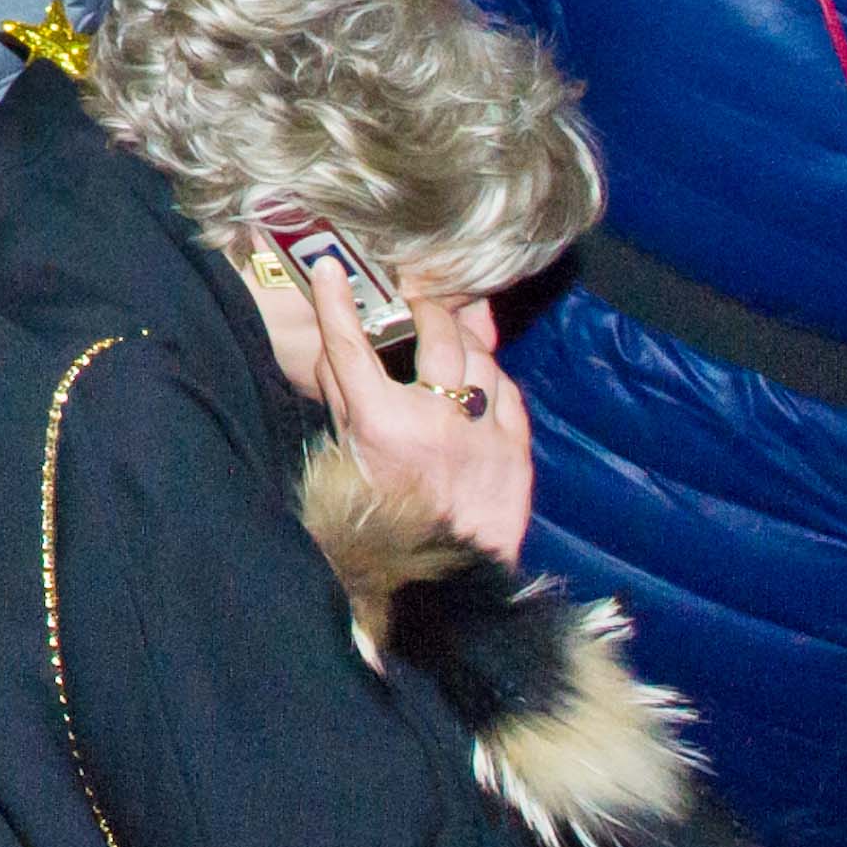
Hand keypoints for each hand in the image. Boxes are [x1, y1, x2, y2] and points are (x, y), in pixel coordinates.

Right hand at [315, 286, 534, 561]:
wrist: (445, 577)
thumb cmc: (385, 514)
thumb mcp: (349, 457)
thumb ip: (344, 397)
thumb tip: (342, 345)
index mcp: (381, 425)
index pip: (351, 346)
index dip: (337, 302)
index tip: (330, 269)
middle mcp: (434, 422)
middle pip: (436, 334)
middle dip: (424, 308)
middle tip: (415, 304)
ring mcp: (481, 435)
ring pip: (482, 358)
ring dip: (465, 341)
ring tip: (451, 340)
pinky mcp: (516, 451)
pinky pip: (509, 392)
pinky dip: (493, 380)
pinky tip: (479, 382)